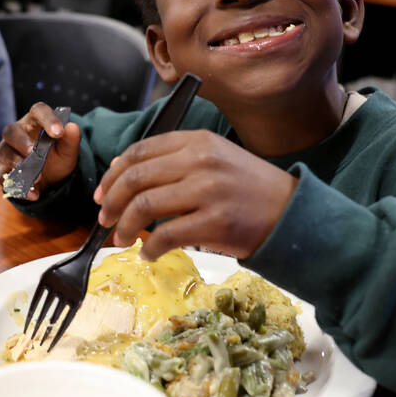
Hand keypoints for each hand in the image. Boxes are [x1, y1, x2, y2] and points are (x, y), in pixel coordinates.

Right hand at [0, 102, 80, 200]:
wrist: (50, 179)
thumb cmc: (55, 157)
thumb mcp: (68, 151)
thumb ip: (71, 140)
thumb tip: (72, 127)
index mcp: (35, 122)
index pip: (38, 111)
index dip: (47, 119)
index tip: (59, 132)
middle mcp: (17, 134)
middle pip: (11, 131)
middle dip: (21, 142)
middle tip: (33, 153)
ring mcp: (7, 152)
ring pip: (3, 153)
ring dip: (17, 164)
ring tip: (36, 177)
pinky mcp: (2, 171)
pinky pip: (2, 177)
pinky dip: (16, 186)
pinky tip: (32, 194)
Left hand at [92, 130, 296, 260]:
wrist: (292, 214)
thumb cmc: (251, 190)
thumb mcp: (216, 159)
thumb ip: (176, 162)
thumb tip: (126, 174)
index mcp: (198, 142)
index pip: (140, 151)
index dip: (113, 173)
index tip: (103, 192)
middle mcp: (201, 161)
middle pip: (136, 178)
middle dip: (111, 202)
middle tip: (104, 220)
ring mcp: (208, 191)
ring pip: (145, 206)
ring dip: (125, 227)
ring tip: (121, 240)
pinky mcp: (215, 222)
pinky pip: (166, 236)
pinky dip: (149, 248)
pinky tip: (148, 254)